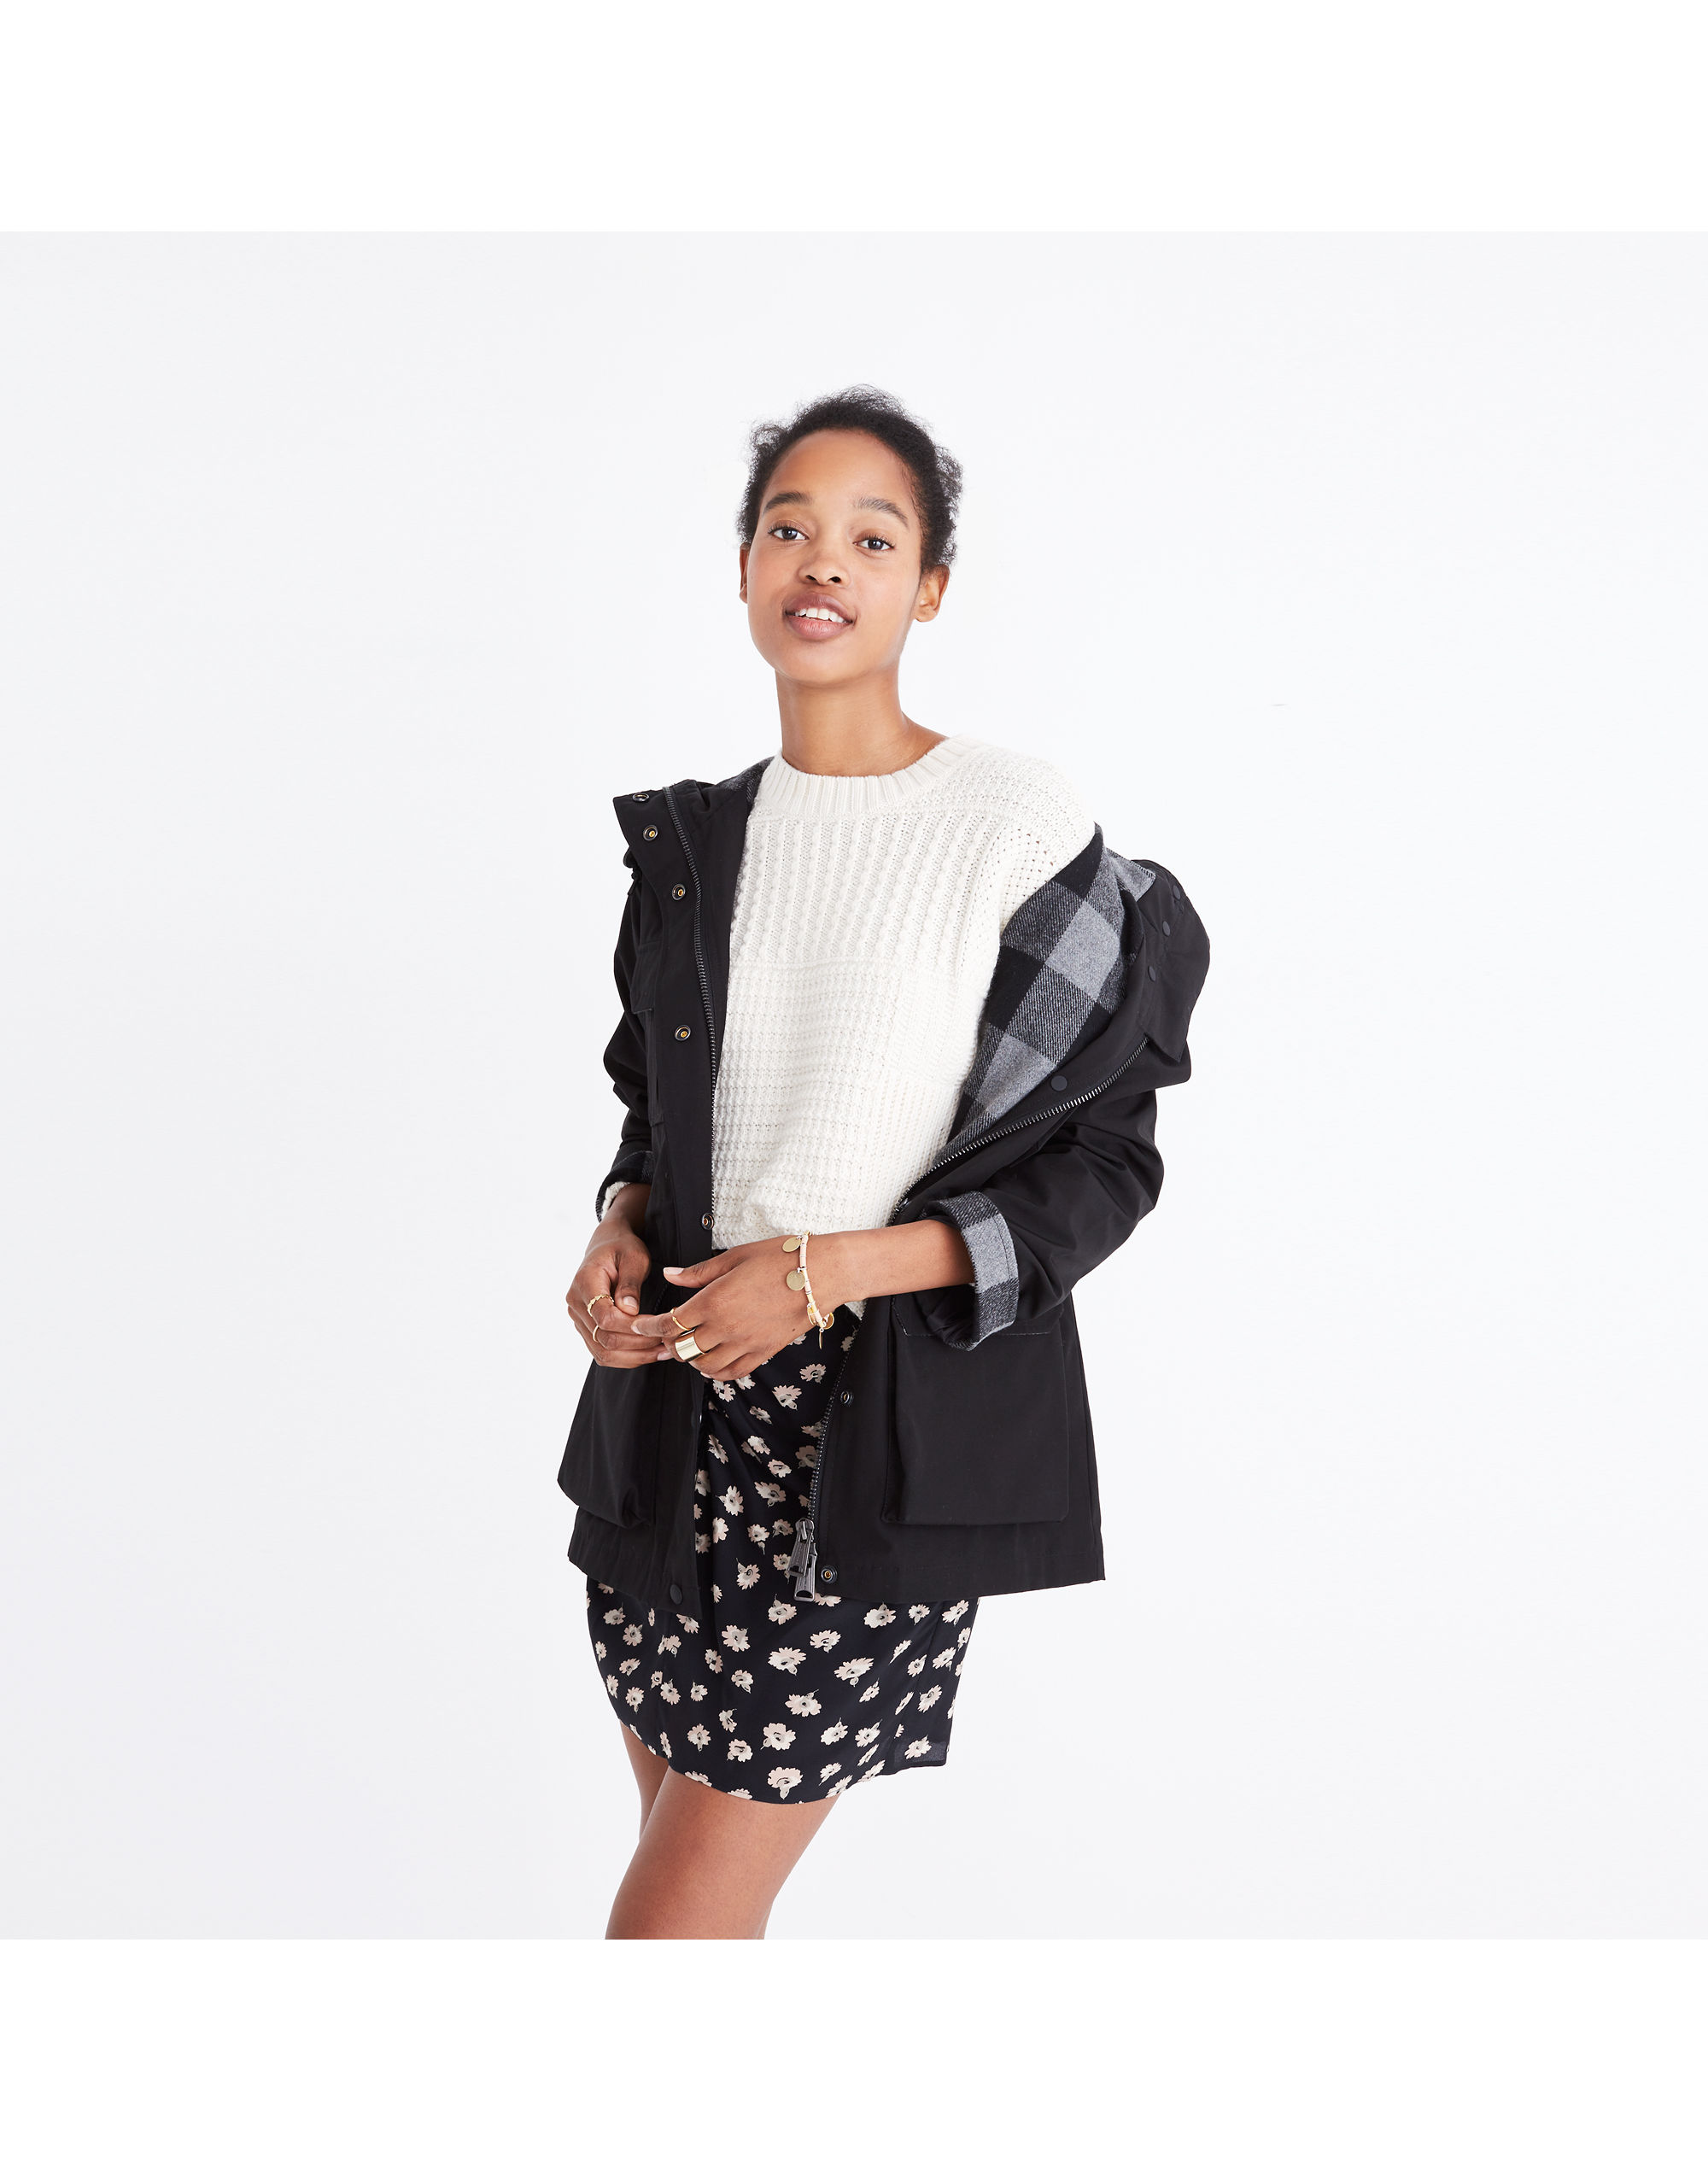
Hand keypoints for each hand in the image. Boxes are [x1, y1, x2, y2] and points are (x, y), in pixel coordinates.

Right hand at [566, 1189, 655, 1367]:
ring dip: (634, 1357)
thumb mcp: (634, 1257)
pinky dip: (626, 1357)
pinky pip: (602, 1352)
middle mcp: (575, 1304)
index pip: (604, 1317)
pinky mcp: (586, 1327)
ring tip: (663, 1352)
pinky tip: (649, 1353)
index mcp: (584, 1283)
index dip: (632, 1326)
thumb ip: (630, 1283)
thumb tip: (630, 1311)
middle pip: (603, 1339)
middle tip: (668, 1342)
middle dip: (638, 1345)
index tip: (658, 1325)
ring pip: (602, 1352)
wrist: (607, 1245)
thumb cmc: (623, 1248)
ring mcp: (578, 1318)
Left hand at [630, 1234, 853, 1381]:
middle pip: (682, 1348)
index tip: (638, 1324)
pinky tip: (711, 1360)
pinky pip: (731, 1372)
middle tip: (661, 1334)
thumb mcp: (734, 1257)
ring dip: (689, 1358)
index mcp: (714, 1301)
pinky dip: (715, 1370)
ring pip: (703, 1365)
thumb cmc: (779, 1256)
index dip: (648, 1326)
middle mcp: (726, 1328)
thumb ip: (697, 1272)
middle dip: (666, 1343)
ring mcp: (746, 1344)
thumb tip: (668, 1274)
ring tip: (686, 1346)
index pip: (669, 1323)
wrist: (822, 1273)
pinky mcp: (763, 1352)